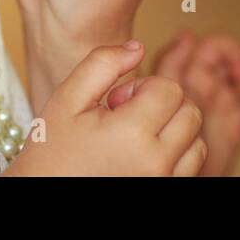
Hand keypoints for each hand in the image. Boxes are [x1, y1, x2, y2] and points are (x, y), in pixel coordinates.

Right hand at [2, 41, 206, 176]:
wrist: (43, 192)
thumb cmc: (52, 151)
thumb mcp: (67, 98)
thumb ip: (102, 63)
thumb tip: (138, 46)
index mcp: (132, 134)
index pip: (170, 89)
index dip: (143, 87)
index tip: (116, 102)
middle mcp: (155, 164)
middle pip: (190, 112)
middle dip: (162, 104)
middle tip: (126, 117)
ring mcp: (163, 183)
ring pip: (197, 141)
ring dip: (173, 130)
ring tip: (136, 137)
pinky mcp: (164, 193)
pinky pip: (190, 167)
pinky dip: (177, 155)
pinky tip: (144, 153)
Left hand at [110, 29, 239, 175]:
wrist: (163, 169)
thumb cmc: (151, 134)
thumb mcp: (156, 94)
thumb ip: (168, 62)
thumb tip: (185, 34)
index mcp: (190, 71)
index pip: (220, 46)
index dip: (235, 51)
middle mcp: (210, 82)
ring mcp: (225, 100)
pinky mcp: (238, 121)